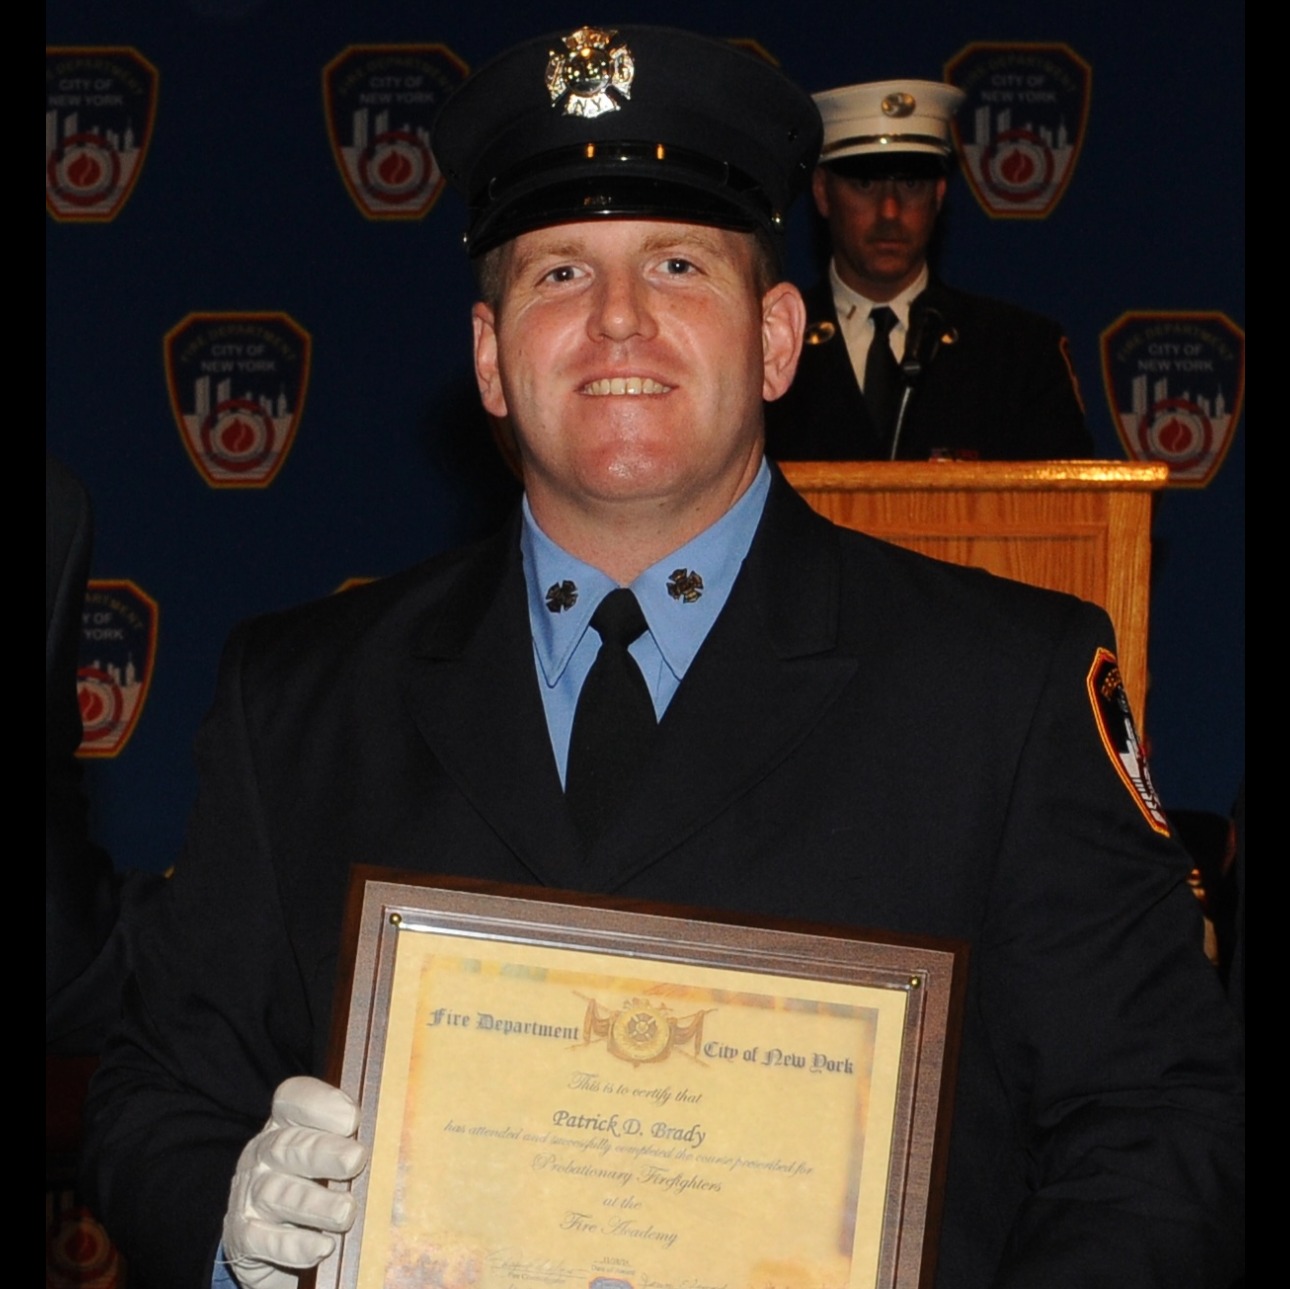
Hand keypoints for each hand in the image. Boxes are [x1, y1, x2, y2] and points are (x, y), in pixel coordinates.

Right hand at [222, 1076, 368, 1288]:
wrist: (272, 1241)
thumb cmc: (315, 1185)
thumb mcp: (330, 1156)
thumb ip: (354, 1142)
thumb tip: (405, 1138)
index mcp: (285, 1123)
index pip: (291, 1099)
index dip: (319, 1103)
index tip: (352, 1118)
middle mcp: (263, 1154)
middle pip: (287, 1145)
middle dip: (323, 1152)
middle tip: (356, 1160)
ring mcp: (248, 1194)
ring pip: (275, 1192)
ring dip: (313, 1203)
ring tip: (346, 1212)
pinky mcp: (243, 1236)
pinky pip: (261, 1239)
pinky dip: (292, 1245)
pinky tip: (321, 1248)